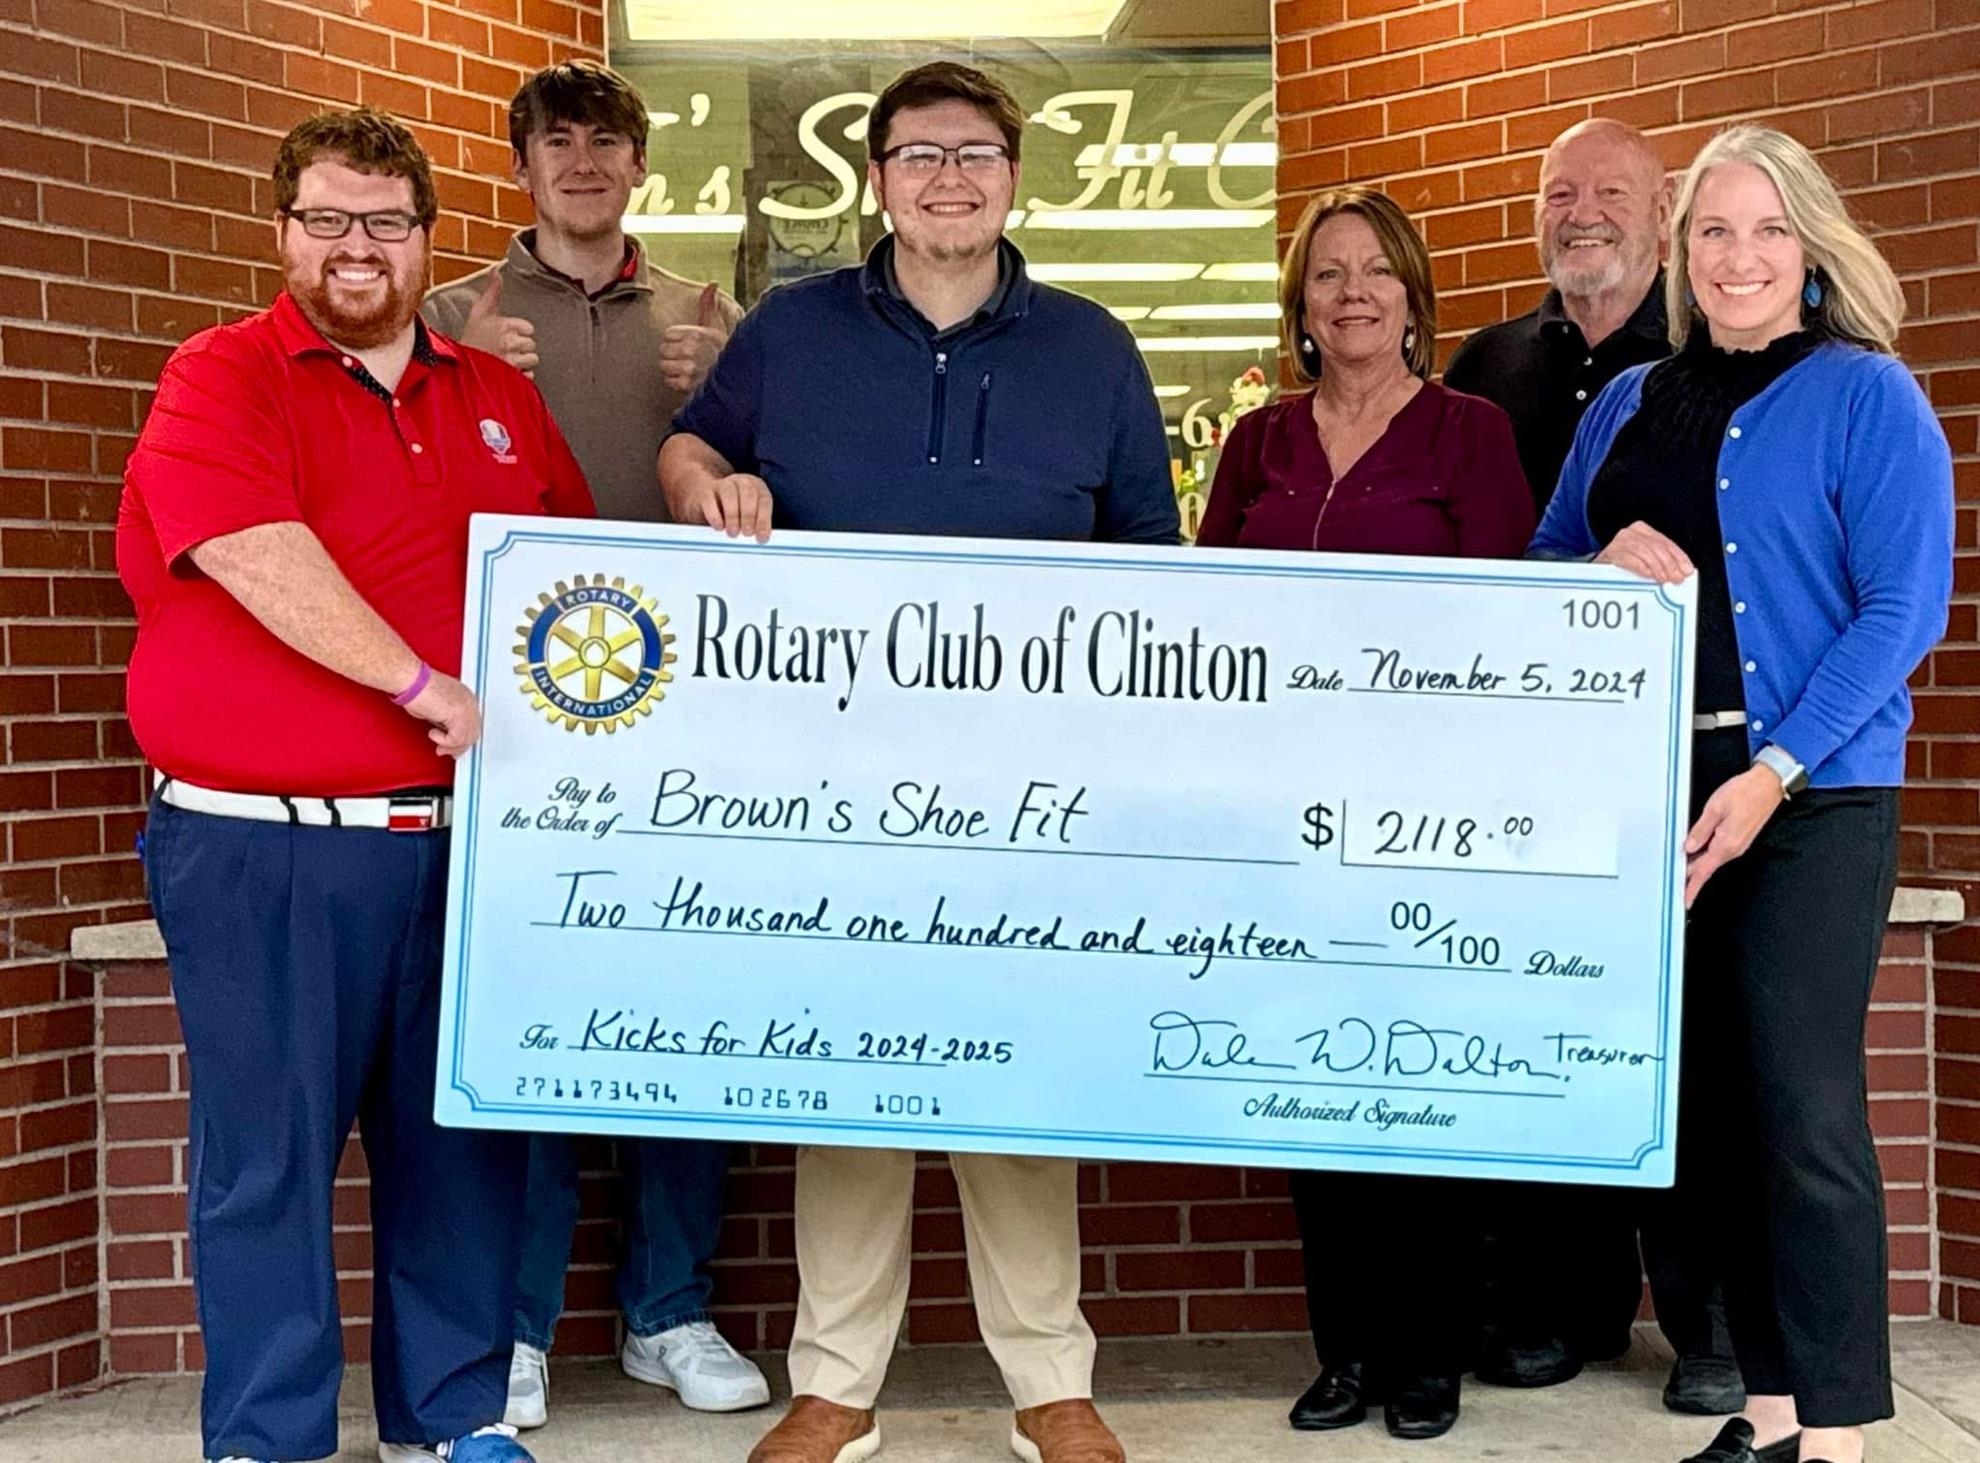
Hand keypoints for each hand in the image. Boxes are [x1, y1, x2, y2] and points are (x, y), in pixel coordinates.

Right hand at [403, 670, 482, 757]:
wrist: (411, 680)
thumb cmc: (416, 688)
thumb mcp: (436, 708)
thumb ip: (446, 720)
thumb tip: (446, 733)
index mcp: (466, 697)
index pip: (473, 724)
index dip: (463, 738)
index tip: (454, 747)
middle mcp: (469, 701)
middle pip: (473, 732)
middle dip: (458, 746)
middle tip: (445, 751)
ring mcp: (466, 707)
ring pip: (467, 738)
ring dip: (451, 746)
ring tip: (438, 746)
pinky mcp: (458, 714)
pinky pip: (457, 738)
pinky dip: (444, 741)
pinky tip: (433, 733)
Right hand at [459, 274, 538, 375]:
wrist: (457, 363)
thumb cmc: (470, 338)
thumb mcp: (479, 311)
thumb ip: (493, 291)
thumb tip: (497, 271)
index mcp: (504, 325)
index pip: (528, 328)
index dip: (519, 330)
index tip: (508, 333)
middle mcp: (510, 342)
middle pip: (531, 344)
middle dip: (521, 346)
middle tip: (505, 347)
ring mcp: (511, 361)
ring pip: (532, 360)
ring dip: (523, 360)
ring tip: (507, 359)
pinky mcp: (512, 377)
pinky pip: (528, 376)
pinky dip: (521, 375)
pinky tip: (508, 371)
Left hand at [659, 282, 725, 393]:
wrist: (737, 376)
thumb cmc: (724, 351)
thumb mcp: (717, 325)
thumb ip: (709, 304)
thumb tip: (713, 284)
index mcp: (697, 333)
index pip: (668, 335)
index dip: (676, 340)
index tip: (688, 344)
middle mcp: (692, 350)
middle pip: (663, 351)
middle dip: (673, 355)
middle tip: (687, 358)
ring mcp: (689, 368)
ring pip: (664, 366)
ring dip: (674, 369)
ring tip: (687, 369)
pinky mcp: (688, 385)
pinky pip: (669, 381)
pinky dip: (676, 383)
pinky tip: (688, 380)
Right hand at [679, 471, 772, 541]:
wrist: (707, 501)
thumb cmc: (733, 512)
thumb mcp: (748, 517)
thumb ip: (754, 525)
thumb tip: (759, 540)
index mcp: (757, 488)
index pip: (764, 500)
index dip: (764, 519)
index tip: (761, 537)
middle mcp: (741, 482)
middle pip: (748, 493)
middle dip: (749, 515)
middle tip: (747, 533)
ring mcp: (722, 484)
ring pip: (729, 493)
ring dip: (733, 514)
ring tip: (733, 532)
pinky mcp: (705, 491)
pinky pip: (709, 499)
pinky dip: (714, 515)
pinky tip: (719, 527)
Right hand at [1595, 521, 1693, 583]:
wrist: (1597, 571)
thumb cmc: (1625, 566)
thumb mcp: (1646, 560)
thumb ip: (1662, 562)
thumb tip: (1682, 572)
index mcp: (1644, 530)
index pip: (1667, 543)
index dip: (1679, 557)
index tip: (1687, 571)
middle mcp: (1632, 532)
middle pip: (1657, 547)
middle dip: (1670, 564)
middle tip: (1676, 578)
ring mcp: (1620, 541)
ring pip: (1645, 551)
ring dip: (1657, 567)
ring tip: (1663, 579)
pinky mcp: (1610, 553)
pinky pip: (1630, 559)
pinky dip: (1642, 567)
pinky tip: (1650, 576)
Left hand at [1682, 765, 1784, 905]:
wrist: (1769, 785)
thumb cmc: (1745, 792)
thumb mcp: (1715, 807)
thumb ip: (1701, 829)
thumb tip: (1689, 847)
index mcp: (1726, 844)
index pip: (1704, 871)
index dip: (1692, 886)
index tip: (1685, 899)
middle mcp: (1734, 848)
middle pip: (1706, 867)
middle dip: (1691, 876)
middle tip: (1675, 882)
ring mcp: (1738, 844)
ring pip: (1712, 859)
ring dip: (1698, 865)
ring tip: (1681, 867)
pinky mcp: (1739, 838)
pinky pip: (1719, 851)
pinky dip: (1706, 855)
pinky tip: (1697, 851)